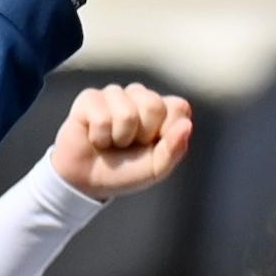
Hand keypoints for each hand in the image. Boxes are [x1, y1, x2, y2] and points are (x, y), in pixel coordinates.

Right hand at [49, 83, 195, 200]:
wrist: (88, 181)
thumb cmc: (126, 171)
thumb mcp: (156, 168)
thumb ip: (174, 149)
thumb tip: (187, 125)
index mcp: (163, 110)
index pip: (179, 106)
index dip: (168, 131)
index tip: (153, 145)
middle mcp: (140, 96)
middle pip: (154, 104)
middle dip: (142, 134)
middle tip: (130, 144)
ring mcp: (115, 94)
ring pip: (127, 113)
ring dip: (119, 138)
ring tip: (112, 142)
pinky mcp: (90, 97)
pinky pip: (101, 117)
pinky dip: (100, 137)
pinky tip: (96, 138)